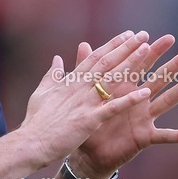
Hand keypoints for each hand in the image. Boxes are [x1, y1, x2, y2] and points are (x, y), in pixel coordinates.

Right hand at [18, 31, 154, 167]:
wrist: (30, 143)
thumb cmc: (36, 120)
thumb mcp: (42, 92)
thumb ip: (53, 75)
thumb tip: (57, 58)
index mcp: (71, 80)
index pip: (95, 57)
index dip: (113, 45)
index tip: (127, 35)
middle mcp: (80, 87)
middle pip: (107, 62)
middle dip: (126, 47)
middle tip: (143, 35)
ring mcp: (85, 103)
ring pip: (112, 78)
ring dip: (131, 63)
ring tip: (147, 50)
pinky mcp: (89, 120)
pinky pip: (112, 108)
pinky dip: (129, 100)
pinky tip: (145, 92)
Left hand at [72, 34, 177, 178]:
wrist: (87, 152)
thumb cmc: (88, 121)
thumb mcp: (86, 93)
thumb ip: (87, 69)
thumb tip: (83, 44)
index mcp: (126, 88)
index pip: (142, 65)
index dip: (155, 51)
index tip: (170, 37)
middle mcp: (139, 100)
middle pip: (161, 78)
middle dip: (177, 63)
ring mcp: (145, 118)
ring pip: (168, 100)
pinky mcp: (144, 136)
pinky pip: (165, 136)